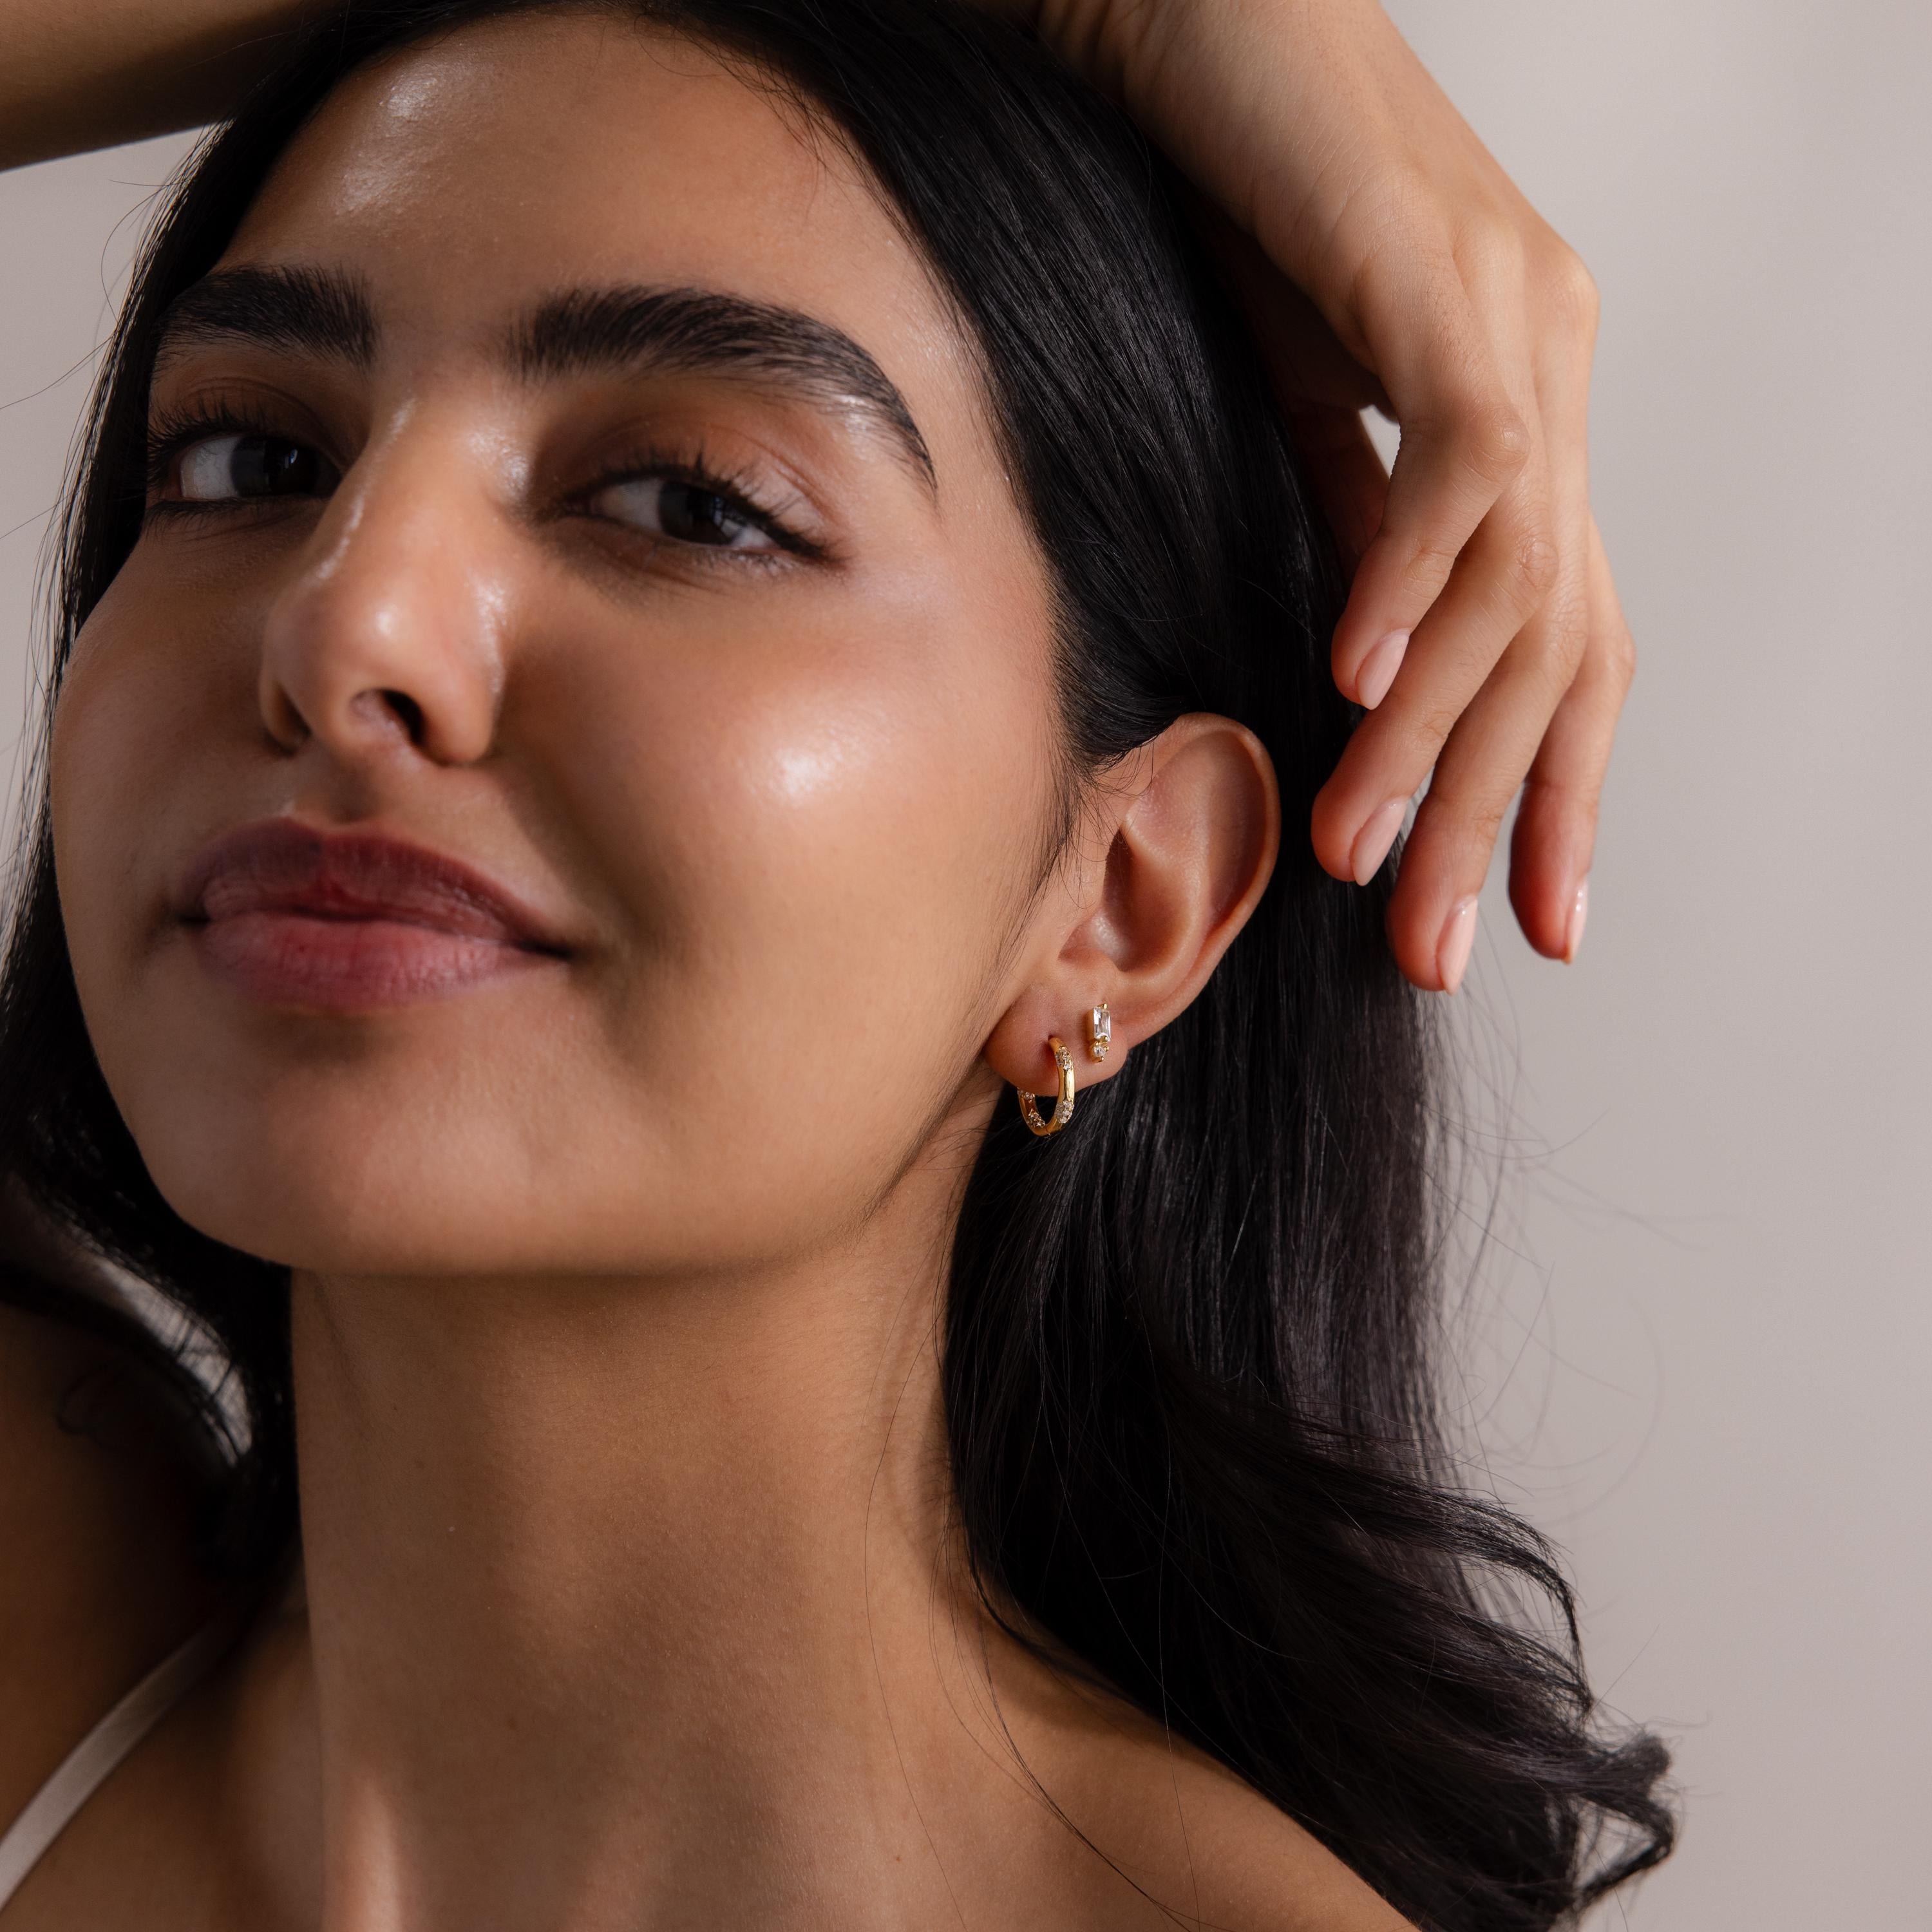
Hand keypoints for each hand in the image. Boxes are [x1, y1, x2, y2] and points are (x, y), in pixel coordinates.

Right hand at [1032, 0, 1633, 991]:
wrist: (1182, 14)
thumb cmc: (1229, 194)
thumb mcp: (1297, 402)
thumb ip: (1353, 524)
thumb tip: (1371, 666)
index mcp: (1522, 406)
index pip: (1570, 634)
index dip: (1554, 786)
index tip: (1521, 916)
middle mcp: (1553, 370)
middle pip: (1560, 642)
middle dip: (1501, 812)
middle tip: (1433, 948)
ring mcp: (1522, 324)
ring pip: (1517, 583)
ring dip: (1435, 736)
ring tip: (1362, 853)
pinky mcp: (1449, 283)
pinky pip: (1463, 469)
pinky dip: (1408, 585)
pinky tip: (1354, 684)